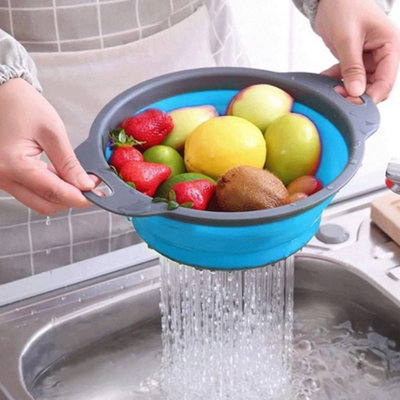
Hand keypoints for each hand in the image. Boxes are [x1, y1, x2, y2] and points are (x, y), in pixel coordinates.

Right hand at [0, 78, 95, 214]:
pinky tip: (61, 175)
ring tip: (76, 177)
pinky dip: (49, 189)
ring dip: (60, 195)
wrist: (1, 95)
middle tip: (89, 186)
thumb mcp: (52, 132)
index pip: (54, 193)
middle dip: (71, 199)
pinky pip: (31, 193)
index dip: (80, 197)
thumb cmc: (22, 106)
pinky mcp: (5, 178)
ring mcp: (2, 179)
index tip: (97, 194)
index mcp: (14, 164)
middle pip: (46, 205)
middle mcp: (3, 177)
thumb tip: (85, 184)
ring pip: (38, 202)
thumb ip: (69, 163)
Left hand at [315, 0, 399, 102]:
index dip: (370, 96)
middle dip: (356, 94)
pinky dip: (336, 81)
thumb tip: (356, 92)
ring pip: (360, 85)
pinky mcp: (355, 61)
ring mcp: (369, 59)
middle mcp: (383, 55)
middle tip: (336, 95)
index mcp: (390, 47)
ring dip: (345, 89)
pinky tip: (324, 78)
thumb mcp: (348, 38)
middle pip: (374, 87)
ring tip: (329, 87)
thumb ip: (352, 67)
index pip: (386, 81)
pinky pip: (348, 78)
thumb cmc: (345, 7)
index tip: (352, 102)